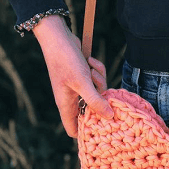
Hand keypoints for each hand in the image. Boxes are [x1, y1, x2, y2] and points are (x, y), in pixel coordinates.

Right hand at [32, 15, 113, 137]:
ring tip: (91, 69)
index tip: (101, 128)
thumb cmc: (66, 61)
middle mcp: (72, 99)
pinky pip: (97, 79)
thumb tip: (109, 117)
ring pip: (97, 93)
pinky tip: (90, 61)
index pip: (74, 130)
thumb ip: (95, 101)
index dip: (86, 132)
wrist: (59, 36)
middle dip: (100, 101)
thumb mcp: (83, 83)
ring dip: (99, 80)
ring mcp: (78, 87)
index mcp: (67, 105)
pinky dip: (97, 70)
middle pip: (92, 111)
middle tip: (102, 92)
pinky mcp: (84, 76)